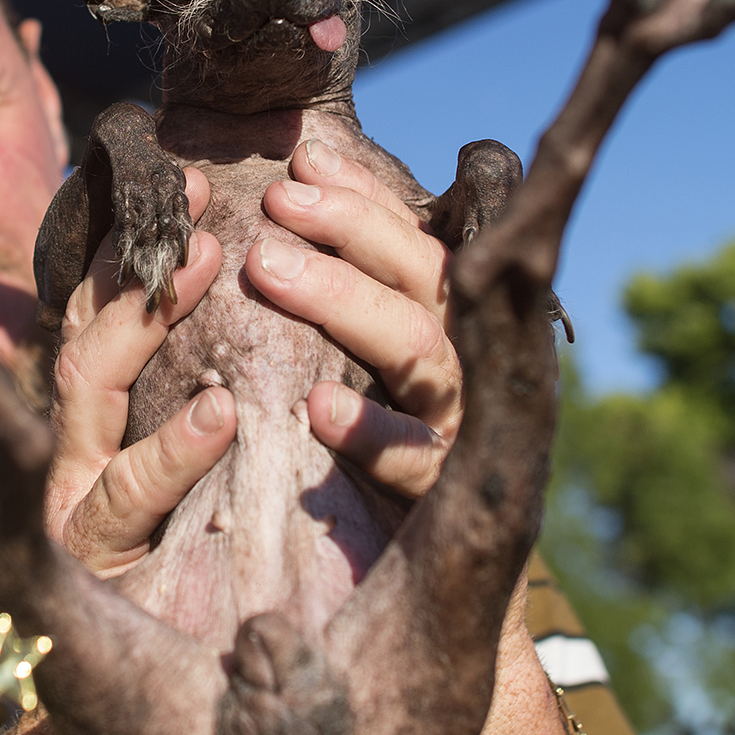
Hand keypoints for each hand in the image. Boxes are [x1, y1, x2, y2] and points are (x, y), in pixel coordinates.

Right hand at [43, 168, 234, 576]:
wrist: (180, 709)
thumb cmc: (204, 578)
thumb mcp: (198, 471)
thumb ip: (196, 397)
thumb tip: (257, 286)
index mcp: (98, 426)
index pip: (100, 309)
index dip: (137, 241)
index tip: (186, 178)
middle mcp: (72, 456)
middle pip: (83, 336)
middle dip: (133, 265)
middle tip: (196, 208)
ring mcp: (74, 508)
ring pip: (85, 400)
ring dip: (139, 328)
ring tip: (204, 271)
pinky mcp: (93, 565)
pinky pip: (122, 499)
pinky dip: (166, 451)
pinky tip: (218, 417)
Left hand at [244, 138, 462, 495]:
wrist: (429, 574)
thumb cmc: (379, 437)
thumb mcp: (364, 348)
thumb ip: (350, 277)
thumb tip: (301, 165)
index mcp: (447, 316)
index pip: (415, 236)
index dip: (365, 194)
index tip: (304, 160)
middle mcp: (465, 356)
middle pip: (425, 274)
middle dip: (351, 229)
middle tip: (277, 201)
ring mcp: (458, 421)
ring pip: (419, 348)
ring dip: (343, 302)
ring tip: (269, 269)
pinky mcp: (442, 490)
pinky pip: (416, 460)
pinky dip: (371, 433)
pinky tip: (317, 408)